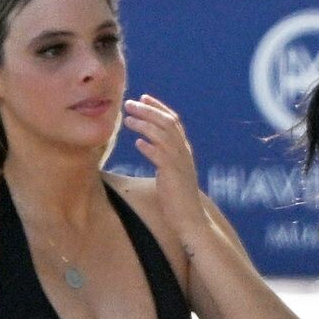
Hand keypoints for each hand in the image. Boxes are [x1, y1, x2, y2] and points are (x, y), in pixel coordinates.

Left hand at [122, 94, 207, 242]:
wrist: (191, 220)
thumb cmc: (178, 200)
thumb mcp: (172, 172)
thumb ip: (163, 157)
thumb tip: (147, 144)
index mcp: (184, 150)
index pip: (173, 121)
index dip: (158, 107)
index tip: (143, 98)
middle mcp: (184, 152)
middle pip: (167, 122)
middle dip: (148, 110)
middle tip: (130, 103)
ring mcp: (179, 162)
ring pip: (163, 135)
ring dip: (144, 124)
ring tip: (127, 119)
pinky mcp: (172, 174)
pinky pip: (160, 155)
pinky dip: (149, 147)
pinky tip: (138, 143)